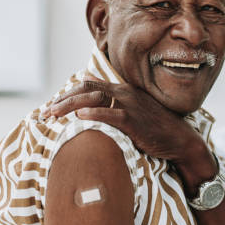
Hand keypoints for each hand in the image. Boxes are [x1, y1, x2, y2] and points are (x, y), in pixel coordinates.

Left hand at [42, 76, 216, 193]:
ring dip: (70, 105)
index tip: (51, 105)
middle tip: (45, 112)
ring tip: (53, 114)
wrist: (179, 139)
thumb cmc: (155, 129)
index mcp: (122, 90)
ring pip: (94, 98)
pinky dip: (95, 113)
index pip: (88, 85)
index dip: (67, 94)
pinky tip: (81, 116)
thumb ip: (113, 106)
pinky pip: (111, 114)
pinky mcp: (135, 120)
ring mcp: (130, 105)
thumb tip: (88, 99)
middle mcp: (124, 93)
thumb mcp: (133, 112)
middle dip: (62, 99)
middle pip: (86, 89)